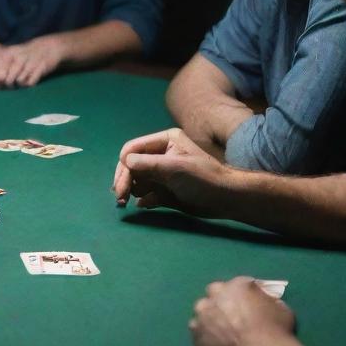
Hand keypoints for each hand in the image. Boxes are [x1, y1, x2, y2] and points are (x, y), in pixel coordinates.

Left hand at [0, 35, 65, 87]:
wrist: (50, 46)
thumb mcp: (13, 54)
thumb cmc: (28, 53)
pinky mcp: (41, 68)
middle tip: (12, 83)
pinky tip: (32, 77)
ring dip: (21, 83)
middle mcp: (19, 57)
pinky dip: (30, 83)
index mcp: (10, 53)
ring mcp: (31, 62)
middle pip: (8, 80)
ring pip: (20, 82)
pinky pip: (31, 82)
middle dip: (9, 85)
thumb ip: (2, 66)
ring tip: (24, 77)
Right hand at [112, 127, 231, 214]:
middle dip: (124, 180)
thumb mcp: (173, 167)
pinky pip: (146, 193)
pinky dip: (143, 199)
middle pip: (132, 165)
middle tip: (119, 198)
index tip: (121, 184)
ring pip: (137, 180)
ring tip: (126, 202)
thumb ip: (147, 164)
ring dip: (131, 190)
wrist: (225, 199)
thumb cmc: (202, 178)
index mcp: (164, 141)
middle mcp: (161, 154)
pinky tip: (146, 204)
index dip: (123, 165)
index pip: (133, 149)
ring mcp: (162, 173)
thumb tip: (124, 161)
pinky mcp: (165, 190)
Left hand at [189, 277, 295, 345]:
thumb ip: (268, 301)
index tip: (246, 305)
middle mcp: (216, 296)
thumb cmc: (276, 332)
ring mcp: (203, 315)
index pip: (236, 285)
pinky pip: (197, 332)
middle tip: (231, 317)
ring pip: (202, 312)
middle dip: (221, 302)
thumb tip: (266, 302)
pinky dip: (205, 336)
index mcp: (237, 286)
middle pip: (214, 294)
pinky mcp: (196, 335)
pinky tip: (216, 345)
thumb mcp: (281, 309)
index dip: (242, 296)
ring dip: (210, 318)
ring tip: (222, 333)